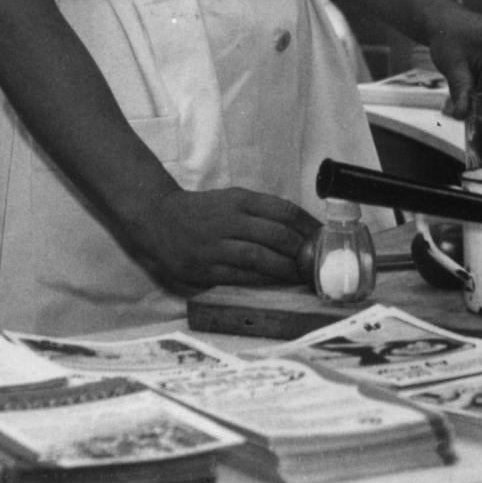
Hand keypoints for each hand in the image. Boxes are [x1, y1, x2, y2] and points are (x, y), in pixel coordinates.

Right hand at [129, 186, 317, 292]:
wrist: (157, 220)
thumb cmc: (203, 211)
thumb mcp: (232, 200)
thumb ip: (262, 211)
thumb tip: (302, 229)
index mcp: (239, 199)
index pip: (283, 210)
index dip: (308, 225)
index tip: (324, 236)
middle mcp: (229, 220)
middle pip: (276, 235)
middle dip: (302, 250)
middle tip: (318, 262)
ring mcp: (216, 246)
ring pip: (260, 257)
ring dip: (286, 268)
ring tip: (303, 275)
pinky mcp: (205, 269)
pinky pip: (241, 277)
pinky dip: (263, 280)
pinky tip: (277, 283)